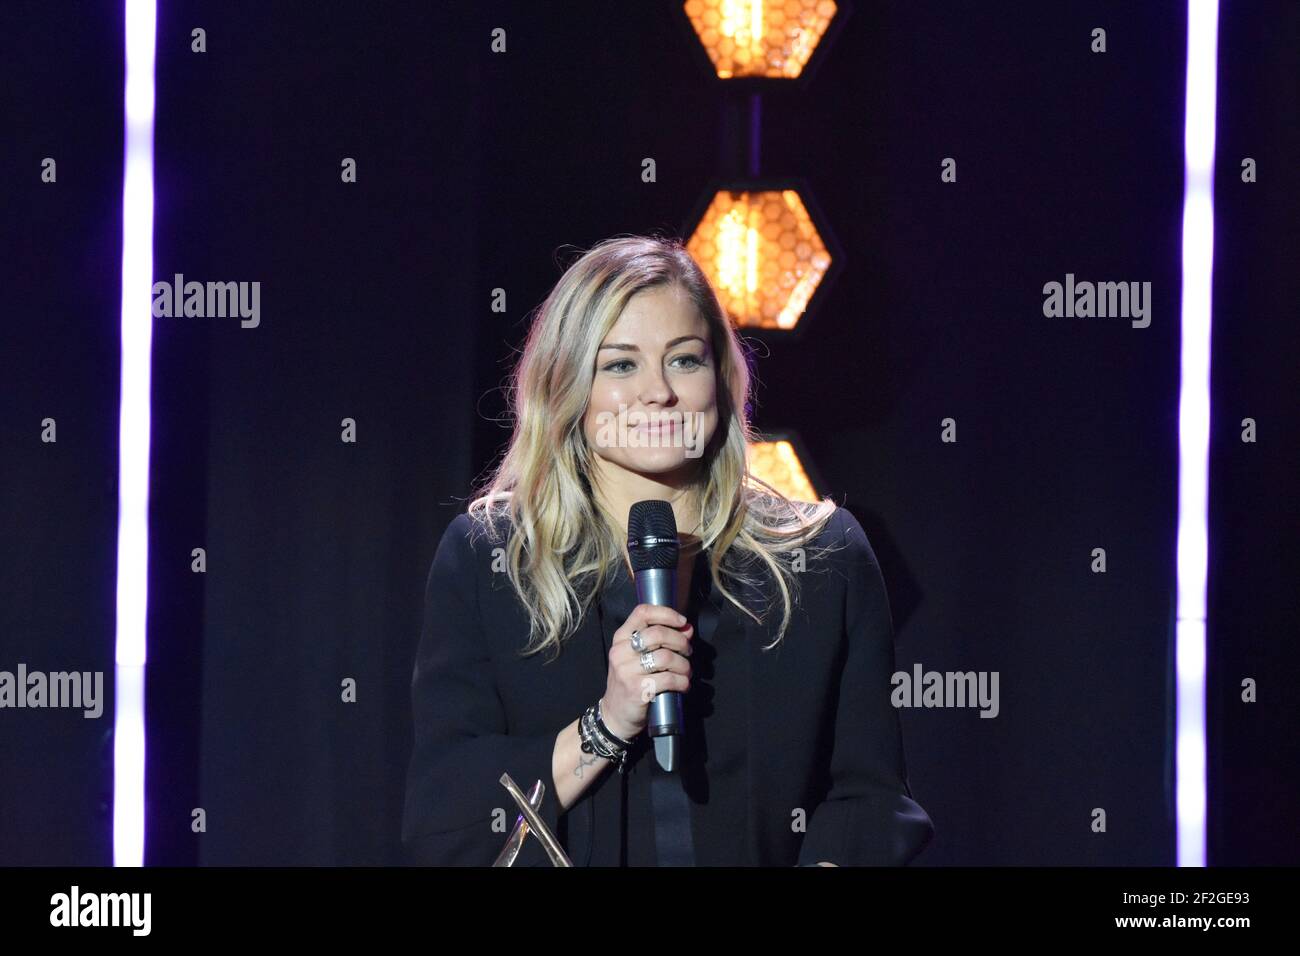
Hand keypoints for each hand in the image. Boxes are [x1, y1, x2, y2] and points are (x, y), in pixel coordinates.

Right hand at [600, 603, 693, 740]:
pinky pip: (668, 679)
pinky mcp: (637, 689)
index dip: (666, 613)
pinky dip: (682, 681)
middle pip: (658, 634)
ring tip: (686, 671)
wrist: (615, 715)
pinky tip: (683, 684)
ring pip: (666, 657)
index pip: (642, 613)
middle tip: (687, 652)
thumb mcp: (638, 657)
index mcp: (621, 638)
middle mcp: (621, 652)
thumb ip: (661, 641)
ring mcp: (627, 671)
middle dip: (680, 641)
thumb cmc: (630, 681)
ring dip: (684, 664)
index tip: (682, 622)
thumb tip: (687, 629)